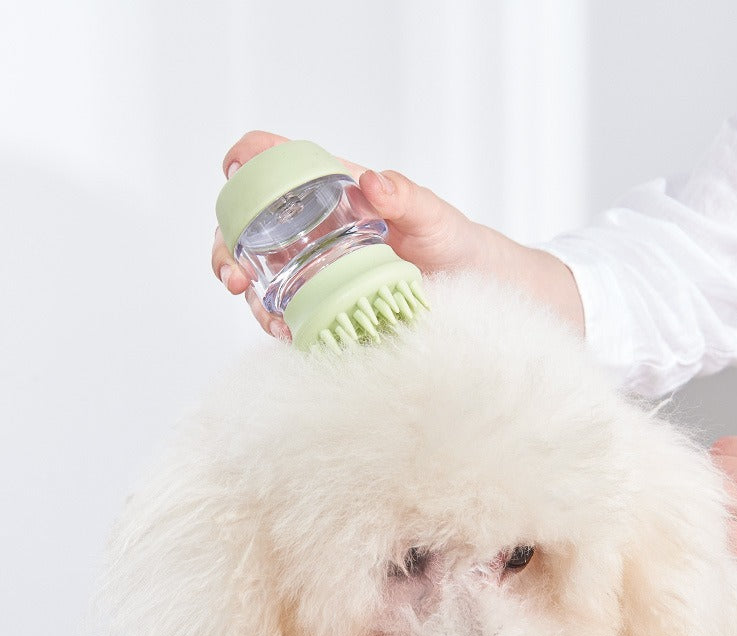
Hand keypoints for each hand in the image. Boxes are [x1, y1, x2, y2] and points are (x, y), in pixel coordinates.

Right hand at [211, 131, 489, 337]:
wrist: (467, 285)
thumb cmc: (448, 239)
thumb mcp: (431, 215)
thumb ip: (406, 196)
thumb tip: (374, 182)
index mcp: (331, 191)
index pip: (278, 163)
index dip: (249, 158)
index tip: (233, 171)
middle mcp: (313, 229)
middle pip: (249, 229)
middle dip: (228, 249)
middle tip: (235, 276)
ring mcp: (313, 269)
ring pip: (259, 277)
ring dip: (250, 297)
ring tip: (266, 317)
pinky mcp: (322, 304)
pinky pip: (287, 313)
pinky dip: (279, 325)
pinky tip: (288, 335)